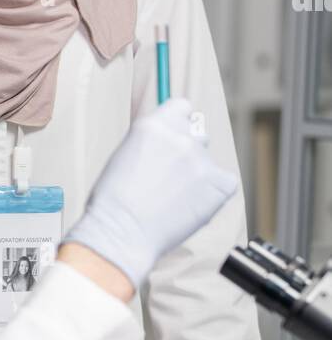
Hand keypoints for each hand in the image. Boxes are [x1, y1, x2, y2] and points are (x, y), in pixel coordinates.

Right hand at [62, 98, 237, 289]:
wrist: (122, 233)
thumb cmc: (113, 202)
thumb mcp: (125, 155)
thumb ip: (151, 143)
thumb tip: (168, 144)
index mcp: (154, 125)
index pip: (182, 106)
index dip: (178, 123)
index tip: (174, 138)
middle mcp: (181, 136)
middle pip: (197, 135)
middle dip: (187, 153)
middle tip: (170, 179)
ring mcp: (201, 160)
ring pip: (208, 161)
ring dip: (199, 174)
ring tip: (176, 198)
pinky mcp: (218, 185)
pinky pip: (226, 183)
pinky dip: (214, 195)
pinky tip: (192, 207)